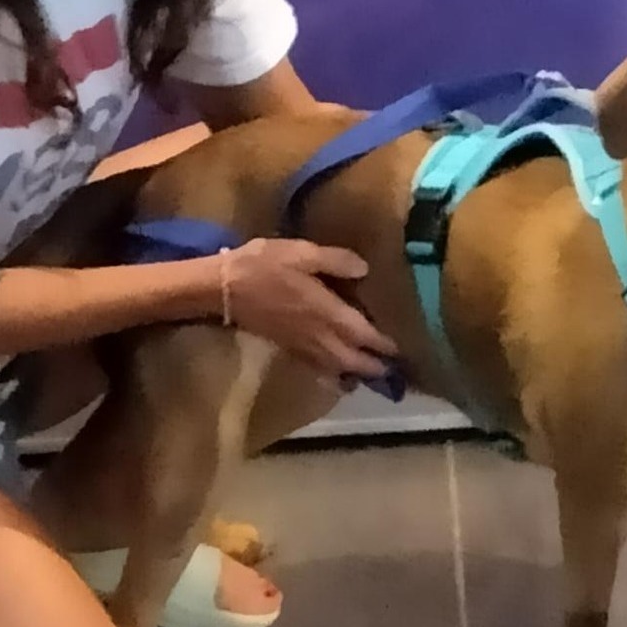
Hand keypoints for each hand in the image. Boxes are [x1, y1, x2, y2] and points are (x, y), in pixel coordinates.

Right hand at [223, 238, 397, 379]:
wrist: (222, 289)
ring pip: (337, 370)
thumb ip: (335, 261)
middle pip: (354, 362)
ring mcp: (303, 346)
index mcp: (327, 313)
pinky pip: (318, 368)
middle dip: (375, 367)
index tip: (404, 347)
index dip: (386, 344)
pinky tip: (338, 370)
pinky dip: (333, 374)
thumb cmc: (263, 266)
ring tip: (371, 372)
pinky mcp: (288, 349)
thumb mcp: (301, 252)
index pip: (365, 336)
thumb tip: (365, 269)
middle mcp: (319, 336)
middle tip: (394, 368)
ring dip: (356, 374)